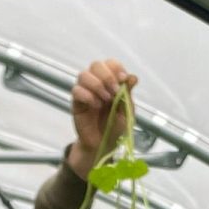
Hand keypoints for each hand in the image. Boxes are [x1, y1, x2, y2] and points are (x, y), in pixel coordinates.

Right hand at [67, 59, 137, 177]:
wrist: (104, 144)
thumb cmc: (116, 127)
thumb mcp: (126, 111)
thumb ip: (128, 94)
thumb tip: (132, 77)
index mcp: (111, 81)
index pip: (110, 63)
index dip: (116, 68)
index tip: (122, 80)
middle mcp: (97, 83)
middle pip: (96, 65)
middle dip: (106, 76)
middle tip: (114, 93)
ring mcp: (85, 91)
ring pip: (83, 75)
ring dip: (97, 85)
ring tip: (105, 100)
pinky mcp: (76, 102)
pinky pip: (76, 90)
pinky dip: (87, 96)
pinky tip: (95, 105)